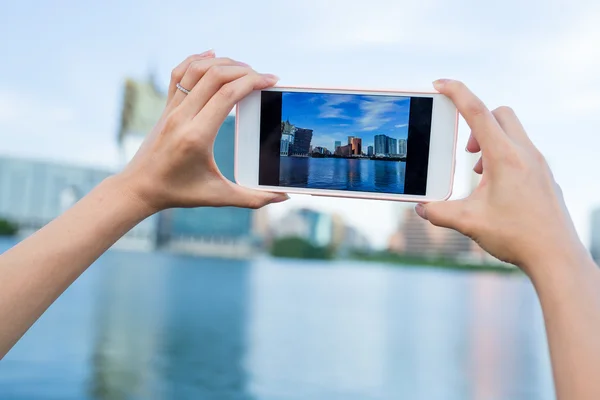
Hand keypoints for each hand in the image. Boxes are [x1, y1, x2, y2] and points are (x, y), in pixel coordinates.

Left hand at [116, 51, 288, 212]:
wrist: (139, 188)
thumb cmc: (178, 193)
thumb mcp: (218, 197)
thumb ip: (252, 199)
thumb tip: (283, 197)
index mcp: (196, 136)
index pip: (227, 95)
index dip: (252, 82)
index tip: (271, 80)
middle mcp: (182, 117)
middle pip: (214, 76)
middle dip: (243, 70)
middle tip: (262, 76)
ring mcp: (171, 109)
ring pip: (196, 69)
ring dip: (223, 63)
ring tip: (244, 68)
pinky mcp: (166, 107)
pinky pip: (180, 74)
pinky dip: (196, 60)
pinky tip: (212, 55)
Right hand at [415, 80, 585, 275]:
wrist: (556, 257)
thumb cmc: (516, 236)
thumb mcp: (468, 223)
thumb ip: (438, 213)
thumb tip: (421, 208)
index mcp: (505, 157)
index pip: (477, 112)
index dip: (456, 93)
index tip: (440, 84)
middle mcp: (525, 154)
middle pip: (500, 114)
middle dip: (477, 122)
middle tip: (466, 151)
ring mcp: (539, 164)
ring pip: (512, 133)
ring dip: (490, 144)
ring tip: (479, 174)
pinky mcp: (545, 176)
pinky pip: (522, 152)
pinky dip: (504, 158)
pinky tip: (498, 189)